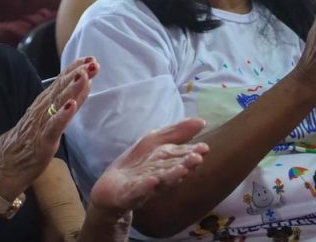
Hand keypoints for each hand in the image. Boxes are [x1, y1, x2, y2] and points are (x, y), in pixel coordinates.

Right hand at [0, 58, 97, 197]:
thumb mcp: (44, 123)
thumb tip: (76, 93)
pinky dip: (62, 115)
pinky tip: (71, 105)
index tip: (89, 58)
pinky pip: (53, 127)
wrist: (3, 169)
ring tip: (84, 76)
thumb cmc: (25, 145)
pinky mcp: (41, 142)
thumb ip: (59, 108)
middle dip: (77, 74)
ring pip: (57, 103)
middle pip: (60, 89)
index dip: (73, 69)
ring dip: (72, 88)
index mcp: (41, 106)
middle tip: (93, 62)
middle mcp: (40, 111)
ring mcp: (40, 126)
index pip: (59, 83)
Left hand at [88, 117, 207, 214]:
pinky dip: (145, 187)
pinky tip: (152, 180)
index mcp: (167, 163)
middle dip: (186, 164)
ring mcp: (144, 187)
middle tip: (197, 159)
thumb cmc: (137, 163)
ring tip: (183, 169)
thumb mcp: (155, 140)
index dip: (193, 152)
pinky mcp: (128, 195)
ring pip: (161, 181)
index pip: (181, 156)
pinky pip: (137, 191)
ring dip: (172, 176)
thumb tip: (203, 121)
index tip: (205, 148)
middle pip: (173, 169)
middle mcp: (159, 176)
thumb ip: (177, 131)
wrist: (110, 188)